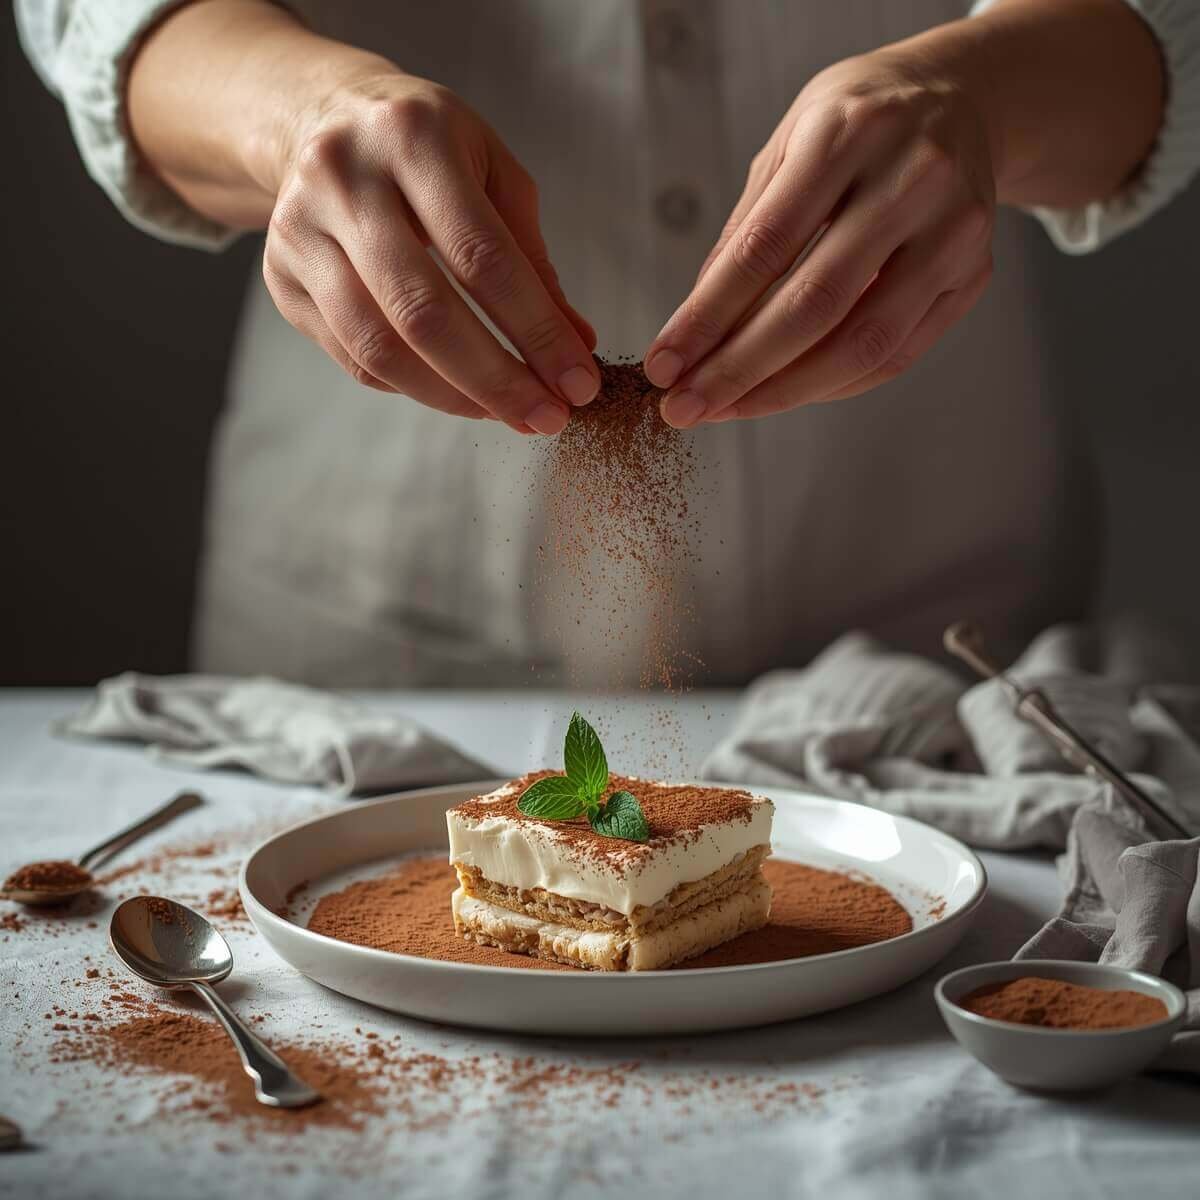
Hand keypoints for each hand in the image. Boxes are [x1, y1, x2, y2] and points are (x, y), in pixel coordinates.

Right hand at [264, 71, 597, 432]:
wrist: (322, 118)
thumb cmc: (428, 149)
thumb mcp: (492, 174)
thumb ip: (533, 259)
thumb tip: (576, 346)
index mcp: (412, 137)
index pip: (483, 257)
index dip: (537, 331)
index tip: (578, 382)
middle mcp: (344, 179)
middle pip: (423, 311)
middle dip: (496, 380)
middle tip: (546, 418)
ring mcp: (300, 231)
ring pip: (379, 346)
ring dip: (453, 397)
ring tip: (507, 414)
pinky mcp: (281, 277)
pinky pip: (353, 358)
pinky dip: (413, 387)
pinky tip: (456, 392)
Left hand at [644, 44, 995, 425]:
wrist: (958, 98)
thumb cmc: (855, 125)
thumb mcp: (786, 147)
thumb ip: (743, 232)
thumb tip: (695, 329)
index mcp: (846, 134)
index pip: (764, 247)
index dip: (706, 316)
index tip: (662, 364)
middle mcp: (911, 179)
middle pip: (814, 304)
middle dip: (737, 369)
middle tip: (685, 406)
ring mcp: (953, 230)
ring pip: (862, 342)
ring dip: (783, 391)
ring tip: (727, 409)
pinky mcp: (974, 274)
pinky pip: (895, 354)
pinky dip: (832, 385)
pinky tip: (783, 393)